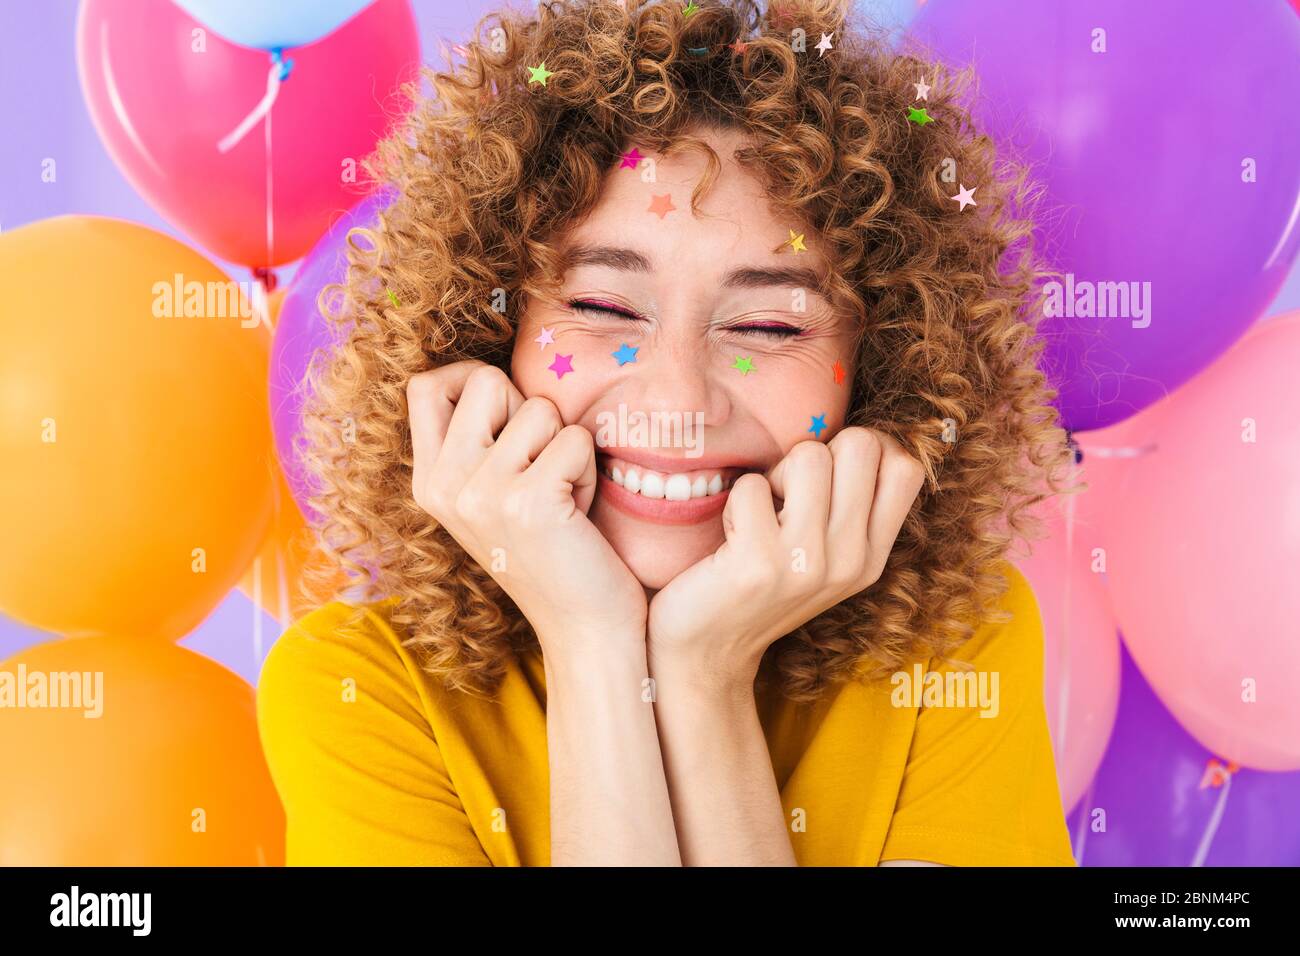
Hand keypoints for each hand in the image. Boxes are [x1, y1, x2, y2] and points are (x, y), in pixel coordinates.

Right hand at [407, 361, 646, 652]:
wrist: (586, 629)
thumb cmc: (555, 551)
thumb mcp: (493, 495)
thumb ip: (478, 440)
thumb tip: (488, 372)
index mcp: (429, 482)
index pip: (424, 385)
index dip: (473, 380)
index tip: (507, 416)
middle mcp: (444, 486)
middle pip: (484, 380)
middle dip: (528, 409)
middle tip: (541, 467)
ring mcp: (482, 494)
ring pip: (539, 407)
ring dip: (565, 447)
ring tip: (562, 497)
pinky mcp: (529, 502)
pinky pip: (574, 439)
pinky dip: (587, 471)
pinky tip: (578, 514)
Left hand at [646, 427, 925, 690]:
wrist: (707, 654)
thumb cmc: (759, 588)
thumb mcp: (823, 559)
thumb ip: (848, 510)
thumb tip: (861, 437)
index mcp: (871, 557)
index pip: (905, 468)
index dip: (868, 446)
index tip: (830, 469)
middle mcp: (850, 561)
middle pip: (860, 445)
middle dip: (815, 453)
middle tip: (787, 494)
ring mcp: (808, 563)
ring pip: (808, 457)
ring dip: (772, 475)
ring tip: (760, 515)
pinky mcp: (759, 564)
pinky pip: (751, 486)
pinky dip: (734, 501)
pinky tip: (731, 538)